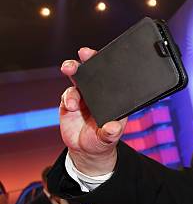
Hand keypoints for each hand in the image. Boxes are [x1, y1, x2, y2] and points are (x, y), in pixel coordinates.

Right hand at [60, 47, 126, 175]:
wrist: (85, 150)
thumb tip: (113, 128)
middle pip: (94, 71)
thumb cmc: (102, 141)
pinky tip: (71, 107)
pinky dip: (68, 98)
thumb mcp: (109, 139)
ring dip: (74, 71)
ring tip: (71, 73)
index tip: (108, 58)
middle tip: (84, 53)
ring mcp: (84, 96)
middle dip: (88, 59)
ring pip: (78, 78)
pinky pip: (68, 94)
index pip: (113, 78)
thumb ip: (111, 133)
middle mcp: (99, 94)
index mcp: (114, 99)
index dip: (110, 66)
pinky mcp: (69, 102)